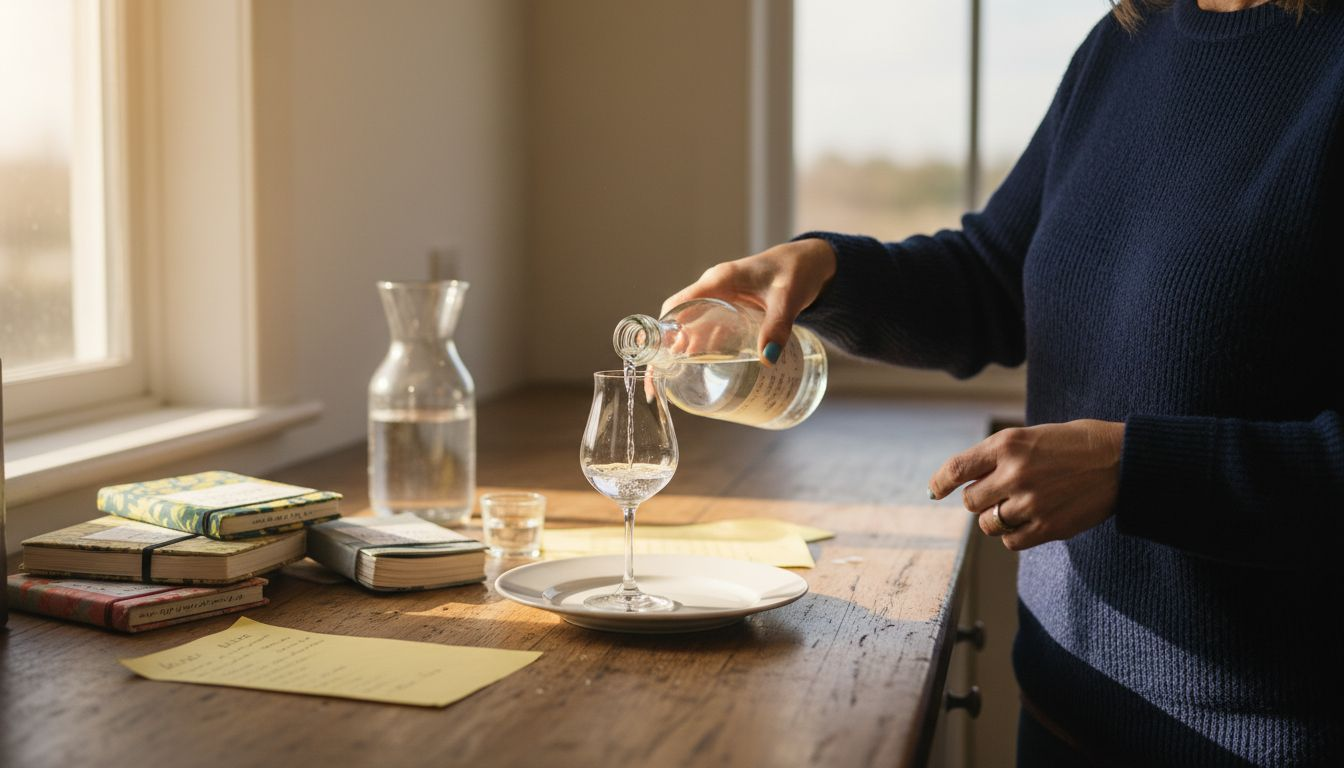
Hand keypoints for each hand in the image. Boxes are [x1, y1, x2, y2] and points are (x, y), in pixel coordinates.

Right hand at [660, 238, 836, 364]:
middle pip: (678, 319)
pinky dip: (700, 347)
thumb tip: (768, 359)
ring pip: (691, 326)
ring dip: (681, 351)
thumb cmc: (796, 272)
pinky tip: (701, 368)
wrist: (809, 261)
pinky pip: (707, 328)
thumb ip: (778, 326)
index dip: (662, 330)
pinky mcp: (730, 308)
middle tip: (660, 381)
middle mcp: (713, 288)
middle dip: (666, 349)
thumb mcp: (788, 298)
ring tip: (674, 382)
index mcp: (719, 280)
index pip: (678, 304)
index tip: (654, 357)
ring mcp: (720, 298)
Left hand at [927, 420, 1123, 549]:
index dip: (941, 483)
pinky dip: (1013, 535)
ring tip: (1019, 506)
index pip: (956, 468)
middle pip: (971, 501)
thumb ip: (1000, 457)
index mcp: (1007, 444)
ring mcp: (1030, 502)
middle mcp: (1013, 473)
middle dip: (979, 500)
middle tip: (999, 493)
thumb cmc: (1077, 443)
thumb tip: (965, 481)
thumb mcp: (1033, 436)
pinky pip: (1011, 541)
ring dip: (996, 519)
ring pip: (988, 524)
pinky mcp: (1048, 526)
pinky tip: (1029, 521)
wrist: (1124, 460)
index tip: (936, 491)